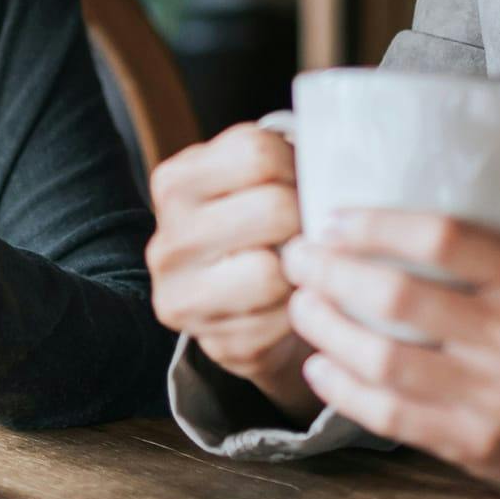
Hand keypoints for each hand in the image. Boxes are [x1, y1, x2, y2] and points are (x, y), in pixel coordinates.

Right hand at [146, 123, 316, 421]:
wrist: (242, 301)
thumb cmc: (257, 225)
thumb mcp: (252, 177)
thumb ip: (279, 159)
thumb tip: (331, 168)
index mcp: (174, 182)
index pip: (257, 154)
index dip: (295, 167)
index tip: (298, 182)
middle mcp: (168, 241)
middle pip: (274, 209)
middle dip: (304, 218)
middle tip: (306, 227)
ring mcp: (185, 298)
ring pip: (275, 271)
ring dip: (301, 270)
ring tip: (298, 264)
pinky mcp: (218, 344)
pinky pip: (284, 320)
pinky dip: (300, 310)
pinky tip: (290, 301)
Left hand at [281, 121, 499, 498]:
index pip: (443, 238)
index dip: (376, 225)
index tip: (332, 218)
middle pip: (400, 298)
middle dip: (332, 274)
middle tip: (297, 255)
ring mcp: (494, 397)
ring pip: (386, 362)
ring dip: (328, 330)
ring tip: (299, 304)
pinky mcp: (475, 445)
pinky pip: (394, 417)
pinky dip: (344, 391)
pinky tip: (317, 365)